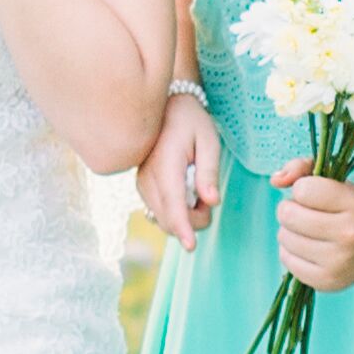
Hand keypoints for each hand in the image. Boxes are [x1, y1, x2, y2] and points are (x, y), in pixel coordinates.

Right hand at [140, 94, 222, 242]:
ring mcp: (142, 184)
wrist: (165, 107)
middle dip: (193, 222)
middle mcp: (148, 178)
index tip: (191, 247)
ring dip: (184, 217)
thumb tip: (212, 201)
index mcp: (165, 165)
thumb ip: (209, 171)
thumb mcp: (208, 140)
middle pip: (168, 218)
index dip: (183, 228)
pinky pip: (158, 211)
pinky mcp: (142, 187)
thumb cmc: (191, 121)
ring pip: (162, 218)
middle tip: (209, 197)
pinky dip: (176, 212)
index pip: (173, 204)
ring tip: (198, 191)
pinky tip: (186, 194)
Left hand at [269, 162, 353, 292]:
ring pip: (284, 237)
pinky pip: (286, 260)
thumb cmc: (347, 209)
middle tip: (303, 213)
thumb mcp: (334, 180)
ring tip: (306, 231)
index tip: (312, 194)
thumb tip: (275, 180)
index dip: (302, 189)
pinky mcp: (326, 281)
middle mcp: (349, 235)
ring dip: (289, 231)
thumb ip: (303, 167)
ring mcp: (338, 262)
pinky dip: (290, 251)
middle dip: (289, 209)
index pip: (304, 189)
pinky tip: (306, 248)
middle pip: (288, 215)